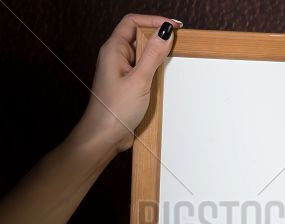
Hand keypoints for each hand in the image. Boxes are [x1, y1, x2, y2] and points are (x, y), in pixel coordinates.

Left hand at [70, 14, 181, 158]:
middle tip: (176, 45)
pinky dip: (154, 72)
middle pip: (139, 37)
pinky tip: (162, 80)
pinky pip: (143, 72)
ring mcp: (122, 73)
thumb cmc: (114, 110)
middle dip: (157, 39)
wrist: (105, 137)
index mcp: (113, 50)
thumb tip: (164, 33)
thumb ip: (153, 55)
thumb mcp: (139, 80)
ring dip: (157, 58)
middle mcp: (116, 59)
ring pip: (143, 56)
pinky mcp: (128, 86)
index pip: (133, 22)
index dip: (153, 20)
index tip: (173, 27)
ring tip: (170, 63)